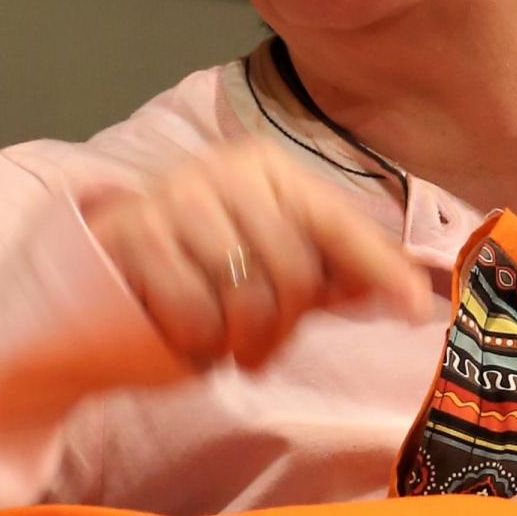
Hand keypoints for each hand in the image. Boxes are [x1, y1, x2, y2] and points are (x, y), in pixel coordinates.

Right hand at [76, 144, 437, 373]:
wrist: (100, 280)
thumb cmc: (197, 274)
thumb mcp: (272, 272)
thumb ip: (336, 278)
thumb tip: (414, 298)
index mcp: (267, 170)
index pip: (336, 223)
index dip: (378, 270)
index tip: (416, 312)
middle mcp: (224, 171)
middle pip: (293, 270)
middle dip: (280, 326)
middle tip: (257, 345)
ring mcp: (176, 197)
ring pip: (245, 293)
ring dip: (236, 338)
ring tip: (221, 340)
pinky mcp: (135, 233)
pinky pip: (193, 308)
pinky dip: (195, 338)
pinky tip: (185, 335)